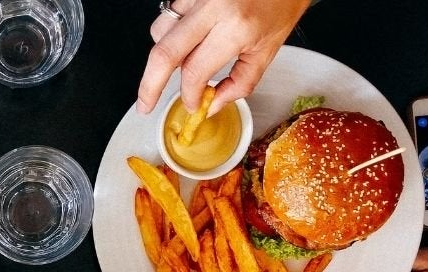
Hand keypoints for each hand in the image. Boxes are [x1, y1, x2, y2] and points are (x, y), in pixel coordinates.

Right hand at [136, 0, 309, 113]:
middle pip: (163, 54)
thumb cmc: (282, 4)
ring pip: (160, 31)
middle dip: (149, 85)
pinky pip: (169, 14)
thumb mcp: (268, 50)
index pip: (195, 72)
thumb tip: (212, 104)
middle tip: (145, 104)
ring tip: (180, 62)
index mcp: (236, 27)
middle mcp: (212, 8)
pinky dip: (171, 31)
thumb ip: (240, 82)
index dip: (189, 95)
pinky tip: (187, 38)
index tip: (192, 104)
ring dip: (163, 54)